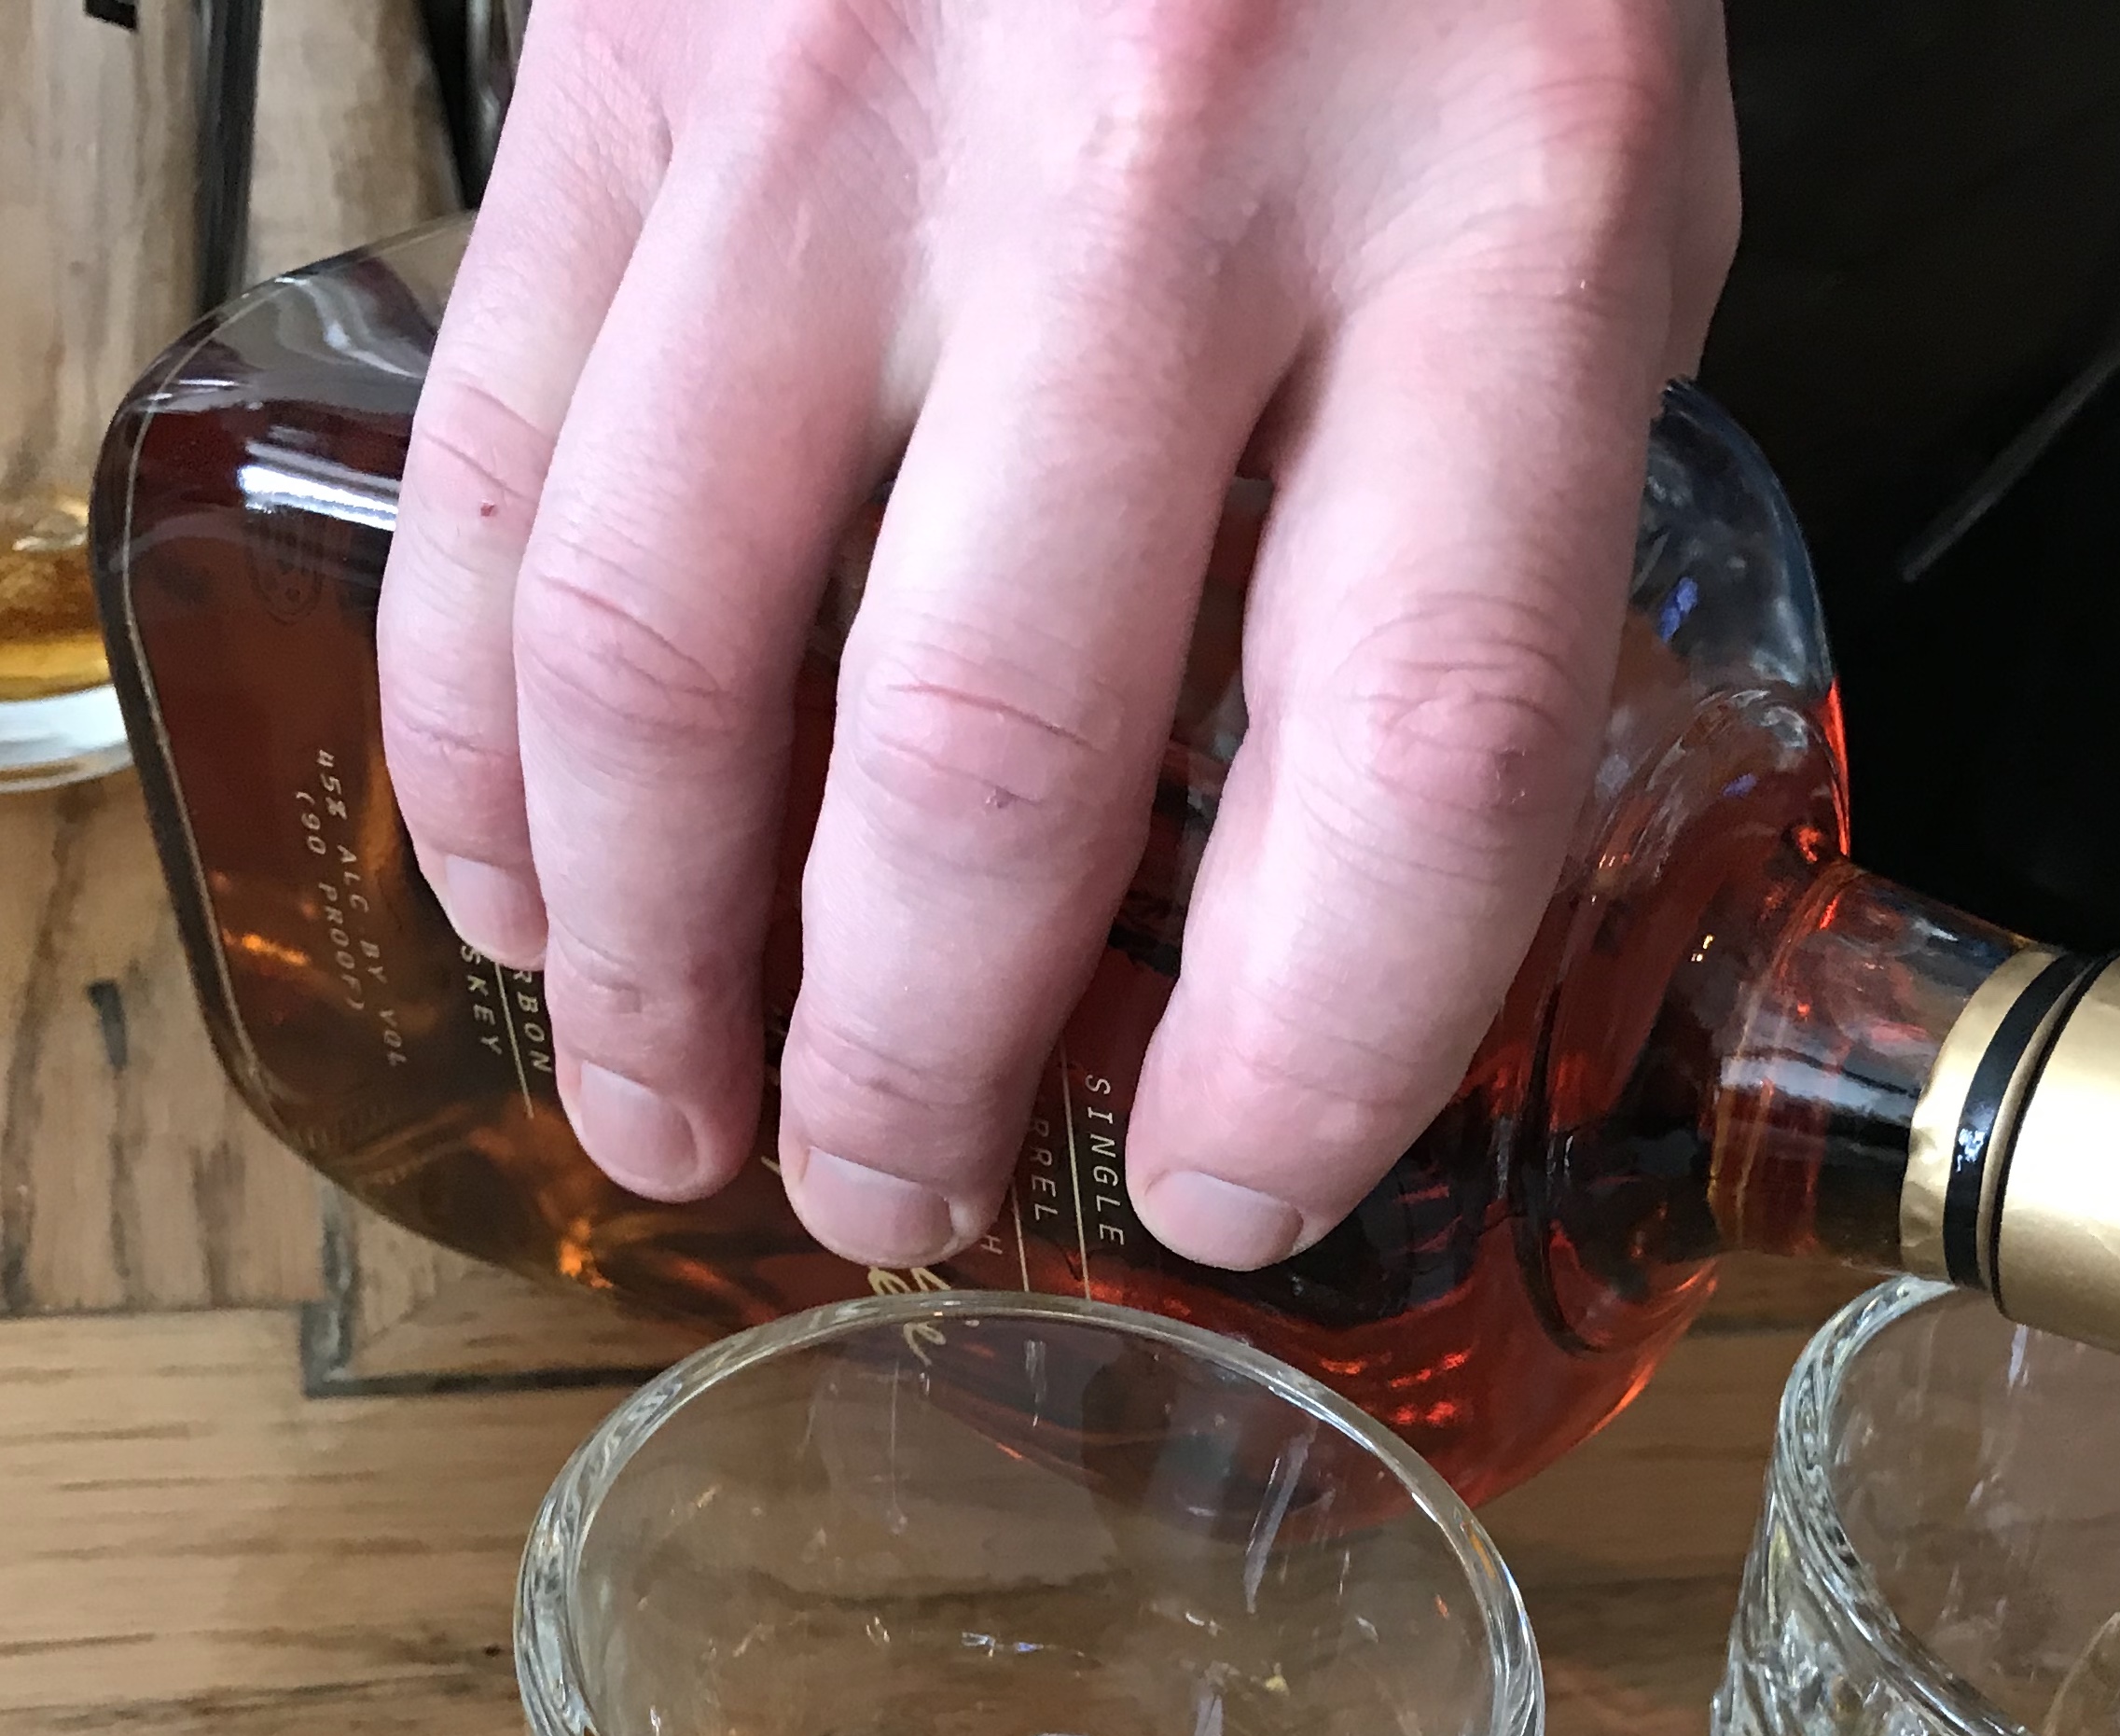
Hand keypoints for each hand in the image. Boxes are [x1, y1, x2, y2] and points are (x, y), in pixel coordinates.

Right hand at [378, 0, 1736, 1268]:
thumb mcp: (1605, 190)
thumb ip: (1485, 517)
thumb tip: (1316, 868)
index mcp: (1503, 224)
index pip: (1411, 757)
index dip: (1305, 1049)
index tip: (1222, 1188)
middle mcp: (1161, 167)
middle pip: (983, 759)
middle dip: (914, 1062)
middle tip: (894, 1199)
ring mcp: (852, 97)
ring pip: (669, 642)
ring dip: (652, 951)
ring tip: (669, 1115)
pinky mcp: (629, 46)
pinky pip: (498, 449)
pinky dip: (477, 721)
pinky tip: (511, 878)